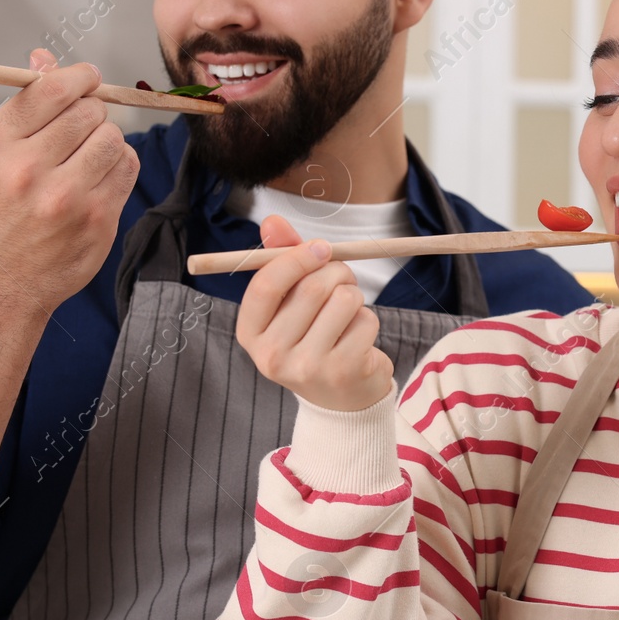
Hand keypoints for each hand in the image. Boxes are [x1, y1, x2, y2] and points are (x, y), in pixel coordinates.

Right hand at [0, 47, 139, 311]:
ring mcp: (65, 199)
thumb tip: (46, 58)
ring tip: (87, 156)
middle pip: (88, 111)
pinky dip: (120, 165)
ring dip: (107, 140)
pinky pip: (128, 167)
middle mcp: (27, 171)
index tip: (87, 78)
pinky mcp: (97, 219)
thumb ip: (23, 104)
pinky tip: (98, 178)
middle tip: (82, 126)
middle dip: (91, 112)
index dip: (78, 77)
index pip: (51, 90)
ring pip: (113, 137)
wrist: (3, 277)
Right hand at [236, 214, 394, 410]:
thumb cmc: (311, 338)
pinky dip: (368, 320)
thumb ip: (281, 260)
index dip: (296, 258)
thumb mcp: (289, 303)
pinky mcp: (343, 371)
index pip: (266, 285)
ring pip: (344, 300)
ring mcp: (308, 367)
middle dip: (336, 271)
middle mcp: (272, 355)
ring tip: (348, 312)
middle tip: (342, 278)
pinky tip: (357, 338)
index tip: (320, 248)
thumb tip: (272, 220)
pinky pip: (366, 320)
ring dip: (354, 295)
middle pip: (312, 288)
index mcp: (250, 334)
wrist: (340, 399)